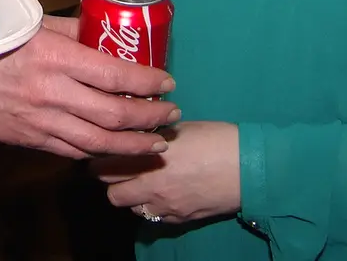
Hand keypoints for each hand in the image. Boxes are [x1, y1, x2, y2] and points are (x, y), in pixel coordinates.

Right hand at [0, 15, 179, 158]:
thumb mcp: (34, 24)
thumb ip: (73, 31)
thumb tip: (107, 33)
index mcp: (54, 57)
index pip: (114, 76)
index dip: (147, 82)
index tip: (168, 83)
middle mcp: (51, 92)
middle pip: (113, 114)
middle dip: (149, 117)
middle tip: (170, 114)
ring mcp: (41, 120)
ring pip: (98, 142)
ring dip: (133, 144)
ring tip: (156, 142)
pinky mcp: (31, 139)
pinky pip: (73, 151)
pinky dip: (100, 153)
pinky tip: (117, 150)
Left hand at [92, 121, 240, 223]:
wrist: (248, 168)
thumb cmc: (215, 139)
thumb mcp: (179, 128)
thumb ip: (152, 135)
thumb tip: (137, 131)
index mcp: (146, 159)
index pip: (102, 166)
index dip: (98, 159)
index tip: (101, 151)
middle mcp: (150, 186)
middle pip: (111, 192)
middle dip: (110, 180)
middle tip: (116, 168)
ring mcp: (165, 206)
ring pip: (131, 208)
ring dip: (131, 195)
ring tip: (141, 180)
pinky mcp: (179, 219)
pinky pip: (153, 217)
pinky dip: (151, 206)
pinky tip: (162, 192)